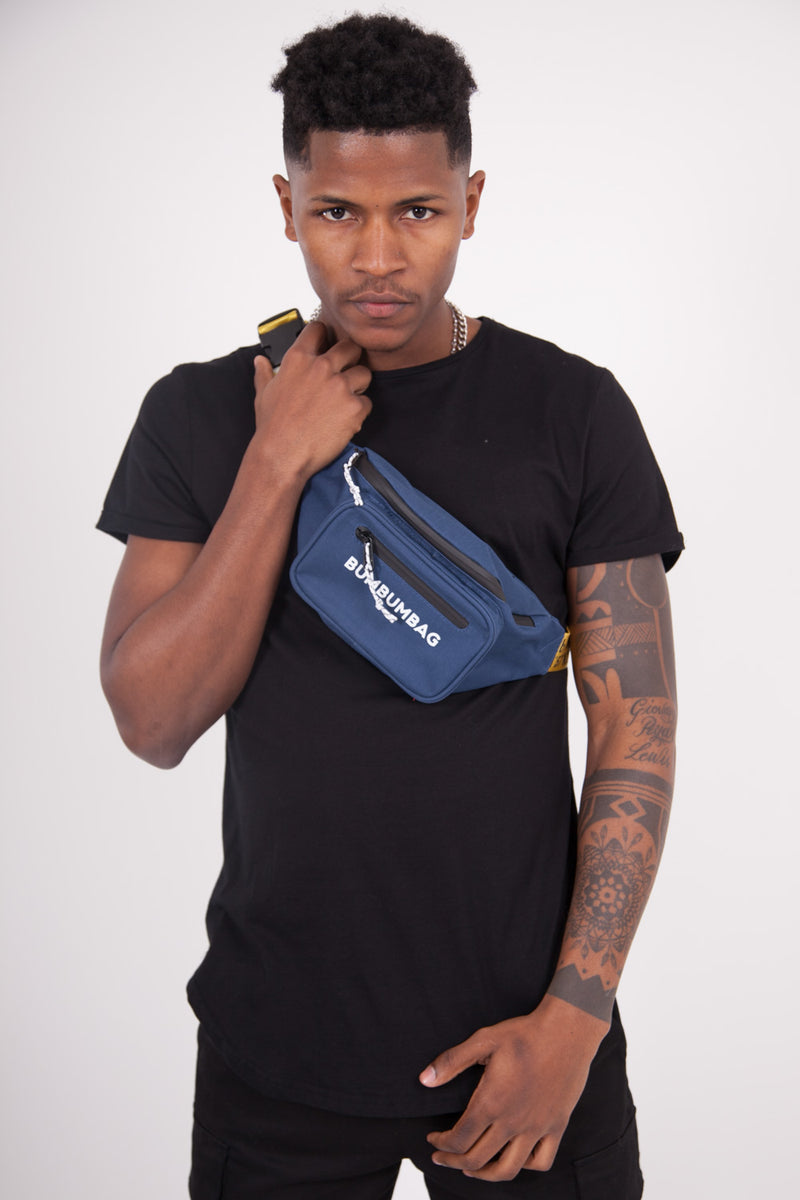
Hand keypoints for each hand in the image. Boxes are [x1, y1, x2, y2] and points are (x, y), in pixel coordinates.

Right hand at [252, 320, 371, 481]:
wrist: (282, 455)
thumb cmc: (273, 427)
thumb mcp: (263, 394)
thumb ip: (265, 373)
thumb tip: (260, 361)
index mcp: (298, 359)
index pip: (319, 328)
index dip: (324, 336)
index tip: (326, 344)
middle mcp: (321, 367)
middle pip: (350, 347)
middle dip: (350, 359)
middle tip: (344, 374)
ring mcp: (340, 386)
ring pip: (364, 373)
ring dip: (358, 386)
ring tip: (344, 402)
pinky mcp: (354, 407)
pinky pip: (367, 402)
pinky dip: (359, 412)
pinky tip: (344, 421)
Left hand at [420, 996, 607, 1181]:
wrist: (567, 1031)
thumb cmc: (523, 1033)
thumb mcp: (483, 1039)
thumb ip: (452, 1061)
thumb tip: (424, 1080)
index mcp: (491, 1102)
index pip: (459, 1139)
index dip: (441, 1144)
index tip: (433, 1138)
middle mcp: (513, 1122)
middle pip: (476, 1159)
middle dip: (453, 1162)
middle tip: (442, 1157)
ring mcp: (537, 1128)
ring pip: (507, 1170)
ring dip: (484, 1175)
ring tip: (471, 1169)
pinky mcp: (556, 1126)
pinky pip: (541, 1161)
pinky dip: (525, 1166)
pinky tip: (513, 1156)